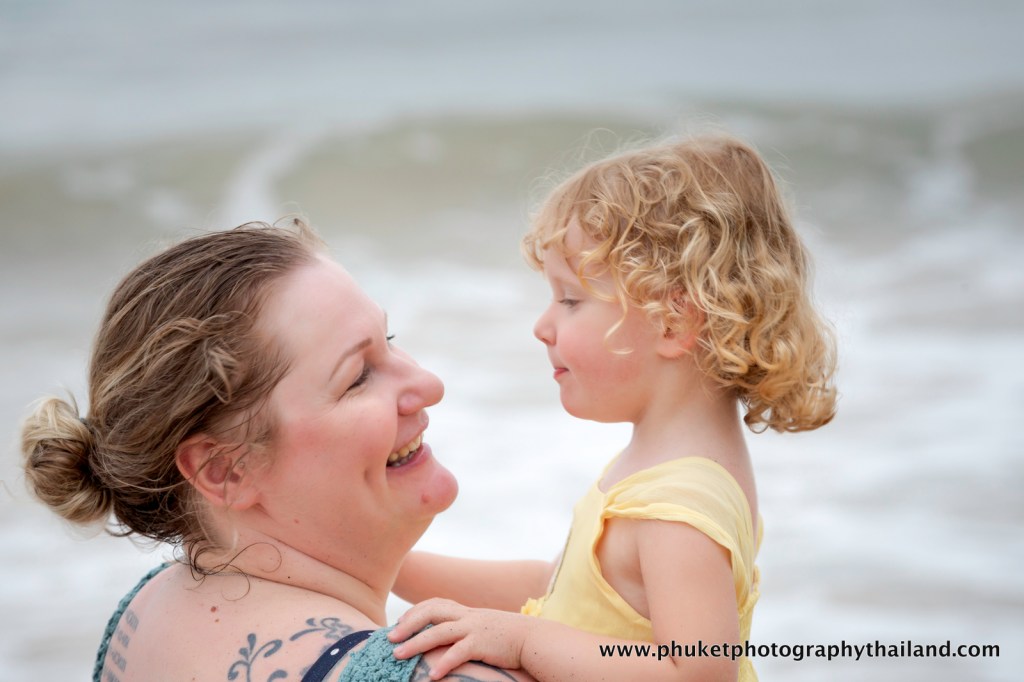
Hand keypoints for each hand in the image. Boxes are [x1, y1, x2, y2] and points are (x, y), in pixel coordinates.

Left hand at [388, 598, 531, 679]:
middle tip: (389, 638)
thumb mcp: (485, 627)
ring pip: (438, 632)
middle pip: (430, 612)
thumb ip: (467, 628)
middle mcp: (467, 616)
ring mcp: (474, 628)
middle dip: (407, 624)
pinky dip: (444, 663)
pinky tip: (433, 676)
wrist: (534, 639)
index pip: (434, 603)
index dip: (415, 612)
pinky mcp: (482, 644)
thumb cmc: (509, 637)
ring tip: (398, 655)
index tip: (399, 623)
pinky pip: (458, 653)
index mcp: (466, 611)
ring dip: (416, 643)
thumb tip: (450, 637)